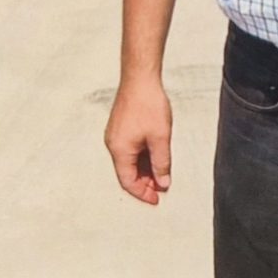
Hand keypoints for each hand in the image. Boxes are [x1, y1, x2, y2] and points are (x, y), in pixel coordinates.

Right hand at [104, 77, 173, 204]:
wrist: (140, 78)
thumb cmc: (149, 104)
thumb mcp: (160, 137)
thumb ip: (162, 162)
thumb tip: (163, 183)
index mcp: (120, 151)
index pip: (128, 182)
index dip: (143, 193)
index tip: (157, 199)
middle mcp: (113, 145)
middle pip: (128, 173)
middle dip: (145, 182)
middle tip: (162, 187)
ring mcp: (116, 135)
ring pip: (129, 161)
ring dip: (145, 169)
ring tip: (162, 172)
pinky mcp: (120, 126)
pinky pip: (130, 149)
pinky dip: (142, 156)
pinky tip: (155, 155)